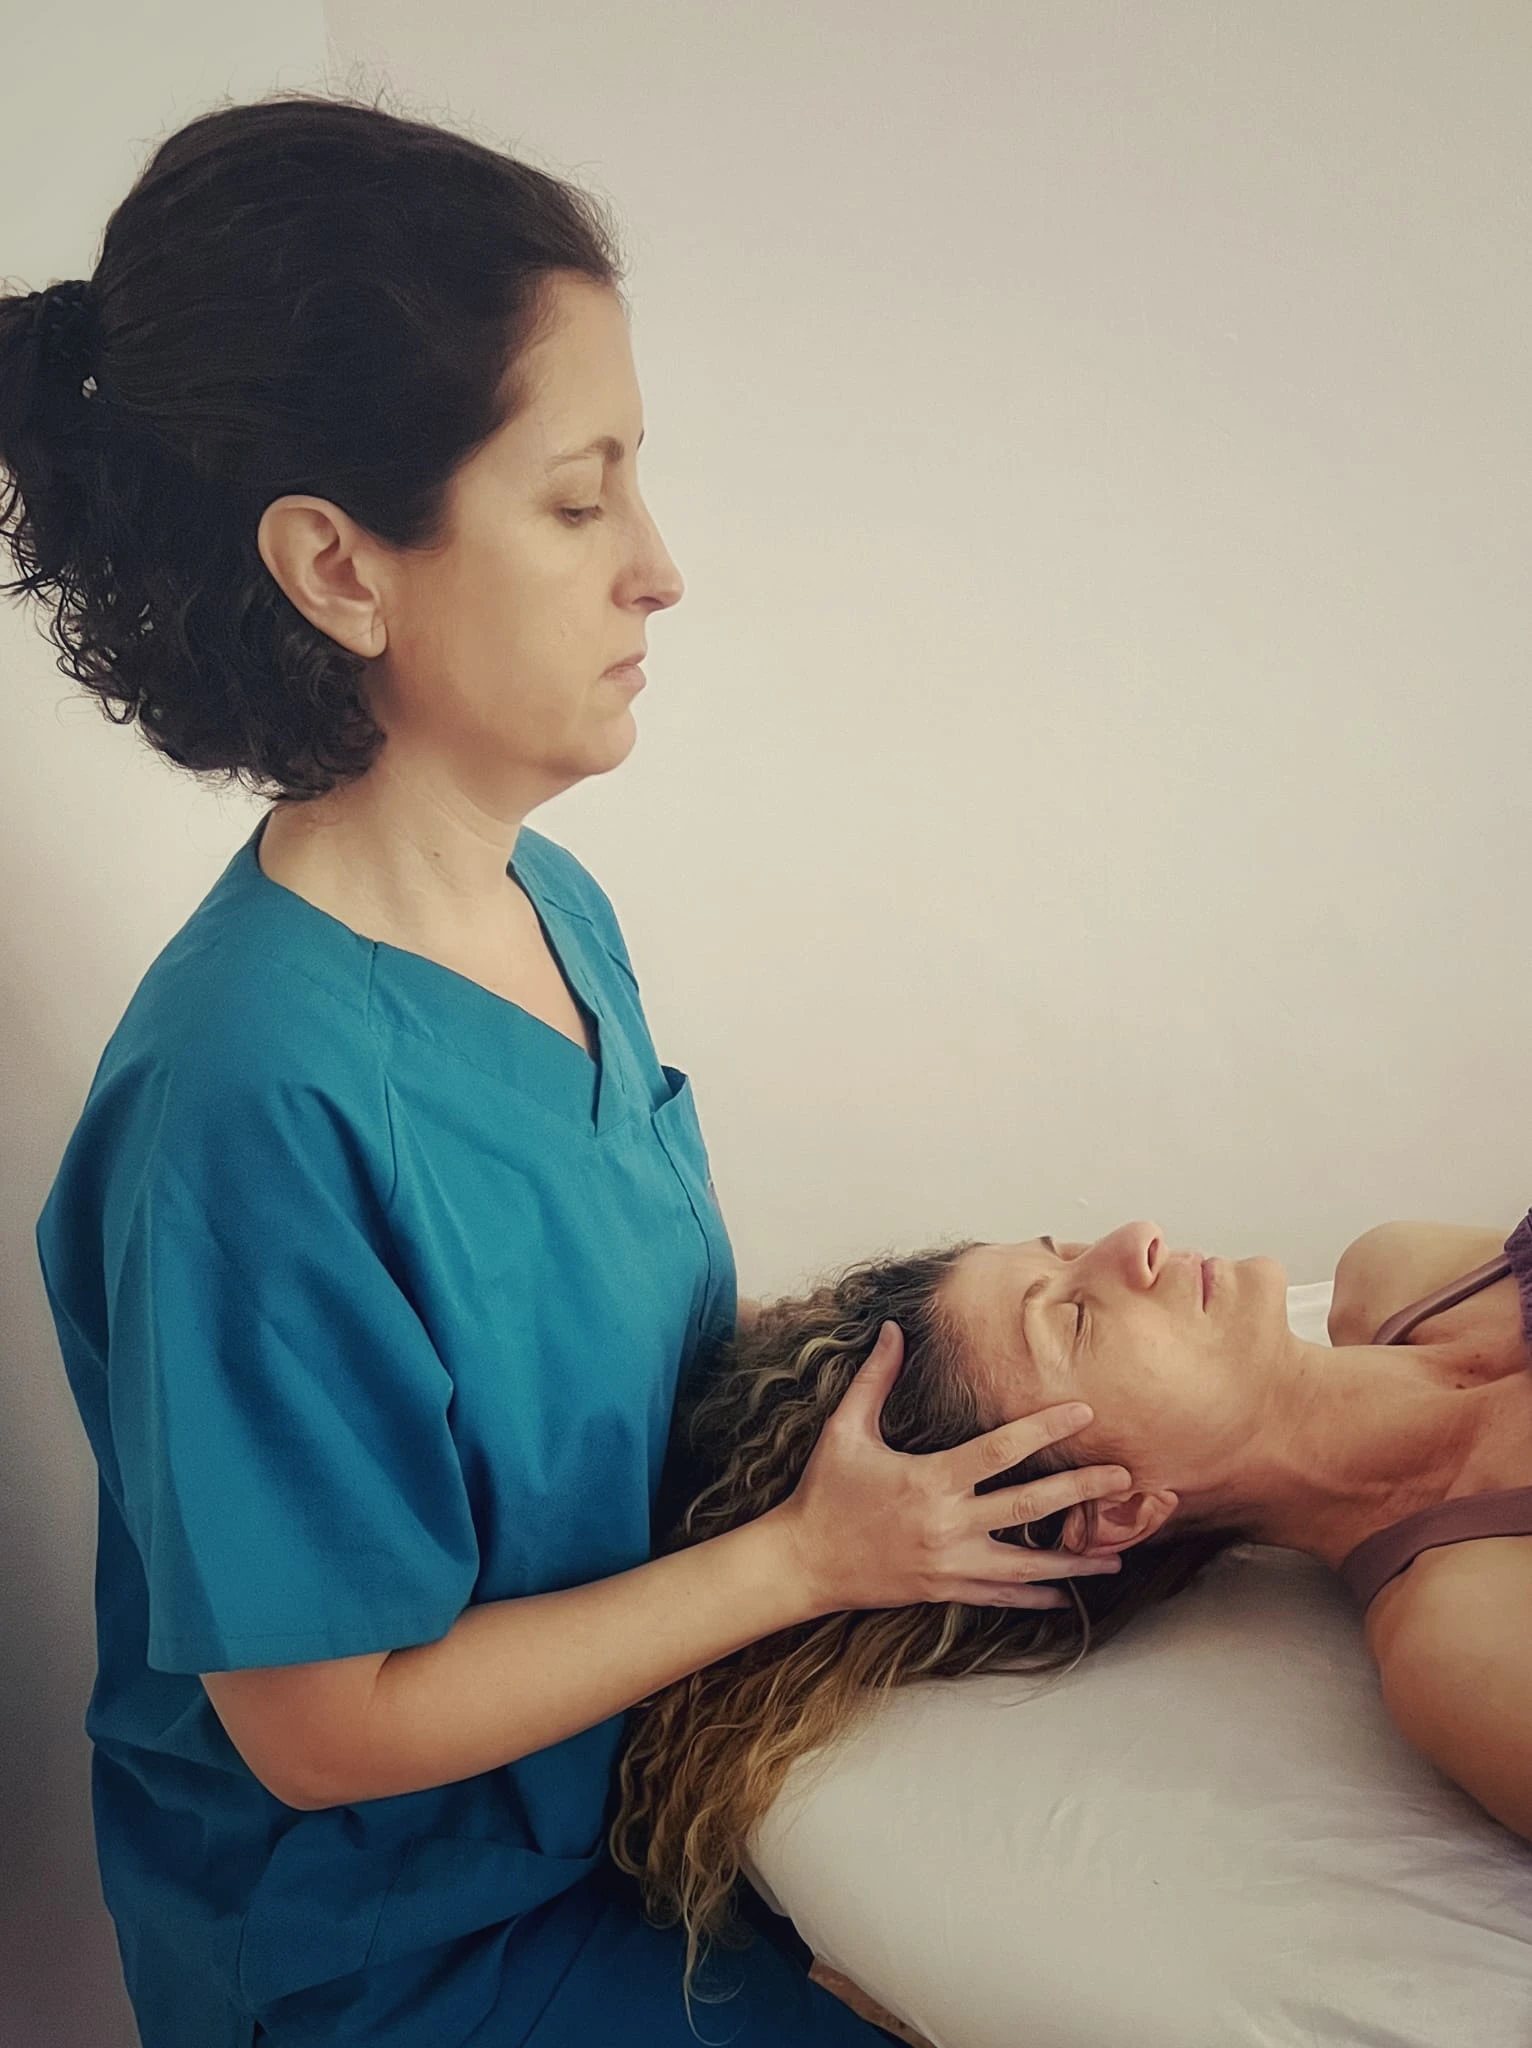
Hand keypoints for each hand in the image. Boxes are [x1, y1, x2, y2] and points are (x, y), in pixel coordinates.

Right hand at [771, 1321, 1130, 1615]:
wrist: (801, 1562)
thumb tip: (893, 1329)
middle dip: (1080, 1491)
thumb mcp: (845, 1430)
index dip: (1044, 1428)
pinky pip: (999, 1595)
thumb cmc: (824, 1492)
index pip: (1001, 1450)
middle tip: (1124, 1479)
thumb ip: (874, 1379)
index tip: (1084, 1411)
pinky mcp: (943, 1589)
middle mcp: (948, 1524)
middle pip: (1029, 1507)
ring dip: (1073, 1560)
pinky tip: (1065, 1594)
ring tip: (1116, 1558)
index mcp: (930, 1480)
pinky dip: (1035, 1595)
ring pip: (1026, 1565)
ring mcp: (949, 1562)